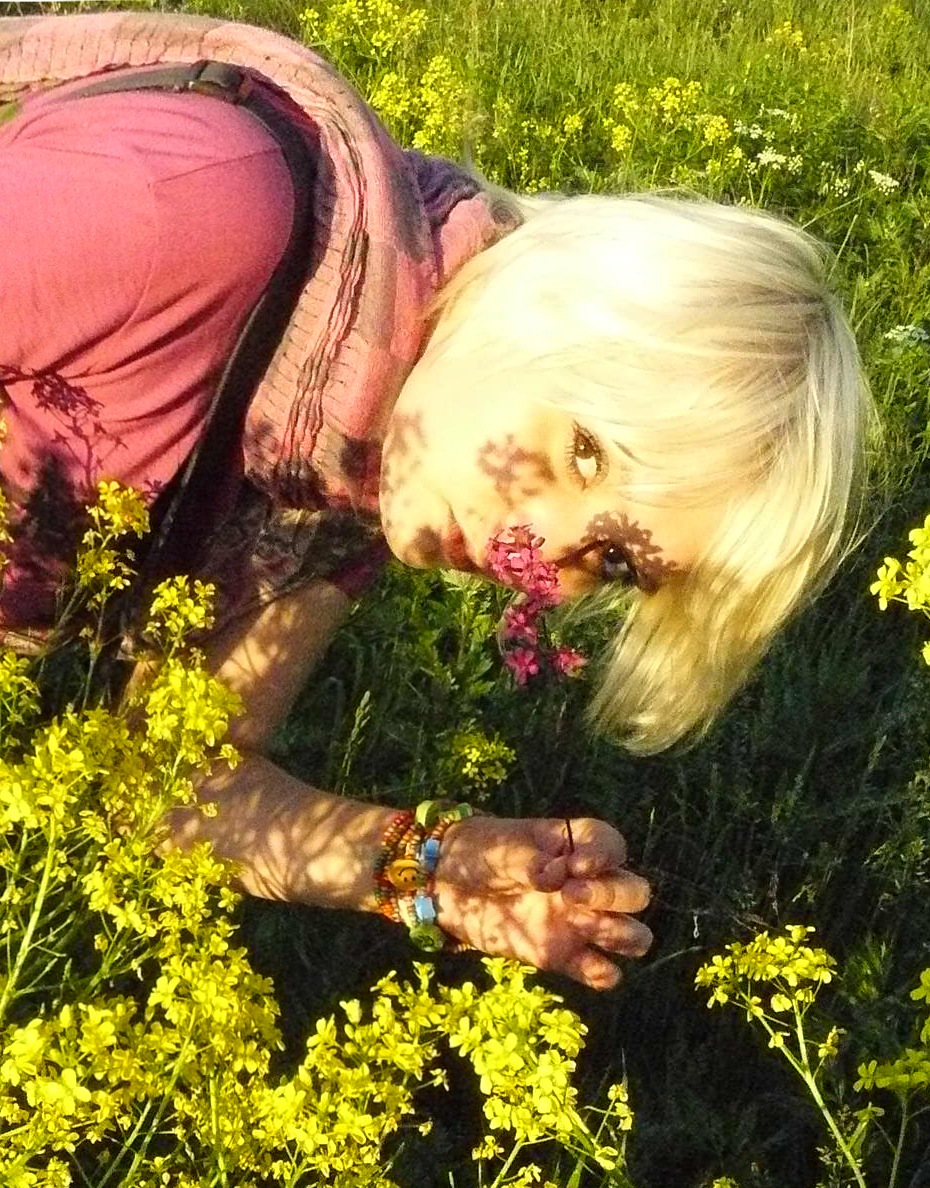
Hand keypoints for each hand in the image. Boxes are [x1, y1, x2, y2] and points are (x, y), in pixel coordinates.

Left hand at [433, 816, 651, 990]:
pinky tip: (588, 967)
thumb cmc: (481, 852)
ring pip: (633, 935)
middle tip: (570, 895)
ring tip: (584, 927)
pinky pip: (602, 972)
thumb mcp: (502, 848)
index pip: (613, 847)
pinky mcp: (562, 957)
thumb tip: (552, 878)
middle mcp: (587, 885)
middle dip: (614, 895)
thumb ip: (530, 862)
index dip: (605, 856)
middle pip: (636, 893)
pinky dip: (605, 975)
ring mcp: (579, 923)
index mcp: (575, 847)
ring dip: (624, 935)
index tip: (575, 866)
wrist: (448, 884)